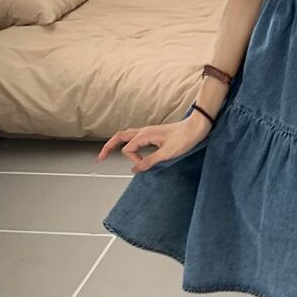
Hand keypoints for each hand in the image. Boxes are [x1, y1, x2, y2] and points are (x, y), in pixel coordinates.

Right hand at [95, 114, 209, 173]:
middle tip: (99, 158)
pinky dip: (128, 142)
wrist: (197, 127)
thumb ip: (150, 161)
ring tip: (108, 152)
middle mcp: (144, 131)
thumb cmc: (185, 138)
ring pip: (127, 135)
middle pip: (119, 137)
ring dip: (116, 143)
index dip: (133, 160)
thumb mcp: (167, 153)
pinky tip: (130, 148)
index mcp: (145, 135)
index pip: (128, 150)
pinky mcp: (154, 133)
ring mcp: (149, 131)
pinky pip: (135, 137)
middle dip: (108, 147)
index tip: (144, 165)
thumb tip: (135, 169)